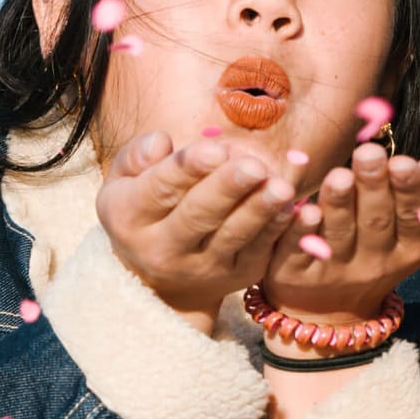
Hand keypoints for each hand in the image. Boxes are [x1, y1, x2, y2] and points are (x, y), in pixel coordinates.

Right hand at [97, 132, 298, 330]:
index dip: (187, 169)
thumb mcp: (125, 181)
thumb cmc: (148, 208)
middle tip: (254, 166)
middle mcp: (162, 248)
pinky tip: (294, 208)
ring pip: (232, 236)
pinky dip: (277, 230)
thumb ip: (137, 156)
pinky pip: (259, 251)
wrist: (161, 278)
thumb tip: (160, 141)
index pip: (159, 189)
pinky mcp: (236, 276)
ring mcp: (201, 266)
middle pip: (198, 215)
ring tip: (282, 186)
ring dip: (259, 210)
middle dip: (228, 189)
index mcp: (129, 217)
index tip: (214, 149)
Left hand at [264, 143, 419, 325]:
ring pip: (338, 235)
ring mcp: (334, 272)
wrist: (331, 313)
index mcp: (408, 250)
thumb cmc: (374, 251)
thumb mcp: (407, 232)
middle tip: (369, 152)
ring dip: (340, 203)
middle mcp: (373, 265)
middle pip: (376, 222)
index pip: (413, 219)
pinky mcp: (296, 276)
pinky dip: (301, 232)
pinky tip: (302, 209)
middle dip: (373, 186)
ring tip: (339, 174)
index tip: (402, 161)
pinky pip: (298, 252)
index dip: (409, 191)